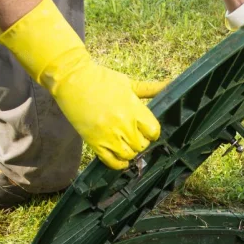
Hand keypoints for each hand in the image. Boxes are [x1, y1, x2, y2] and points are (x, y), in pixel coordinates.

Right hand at [0, 0, 166, 169]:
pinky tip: (121, 159)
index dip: (152, 132)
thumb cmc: (102, 79)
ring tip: (126, 144)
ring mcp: (108, 135)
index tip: (147, 130)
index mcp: (134, 108)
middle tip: (135, 136)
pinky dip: (119, 164)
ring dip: (130, 152)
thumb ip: (150, 89)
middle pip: (142, 145)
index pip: (154, 131)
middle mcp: (123, 124)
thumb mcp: (128, 83)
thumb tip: (171, 84)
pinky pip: (112, 162)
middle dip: (141, 142)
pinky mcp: (95, 142)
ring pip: (129, 156)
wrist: (72, 80)